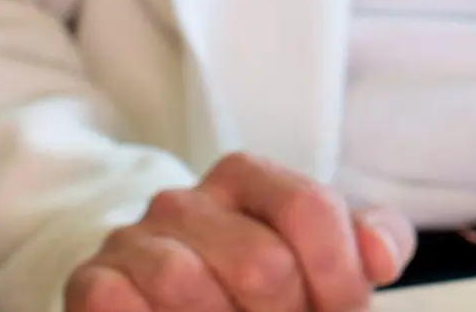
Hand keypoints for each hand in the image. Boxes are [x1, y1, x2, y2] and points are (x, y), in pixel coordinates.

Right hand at [65, 153, 415, 310]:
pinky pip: (122, 306)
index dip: (338, 274)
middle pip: (261, 263)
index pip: (309, 209)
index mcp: (249, 176)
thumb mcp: (326, 249)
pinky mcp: (93, 282)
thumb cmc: (265, 274)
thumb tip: (381, 259)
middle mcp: (187, 199)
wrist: (167, 296)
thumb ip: (374, 239)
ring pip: (190, 288)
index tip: (343, 310)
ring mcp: (134, 239)